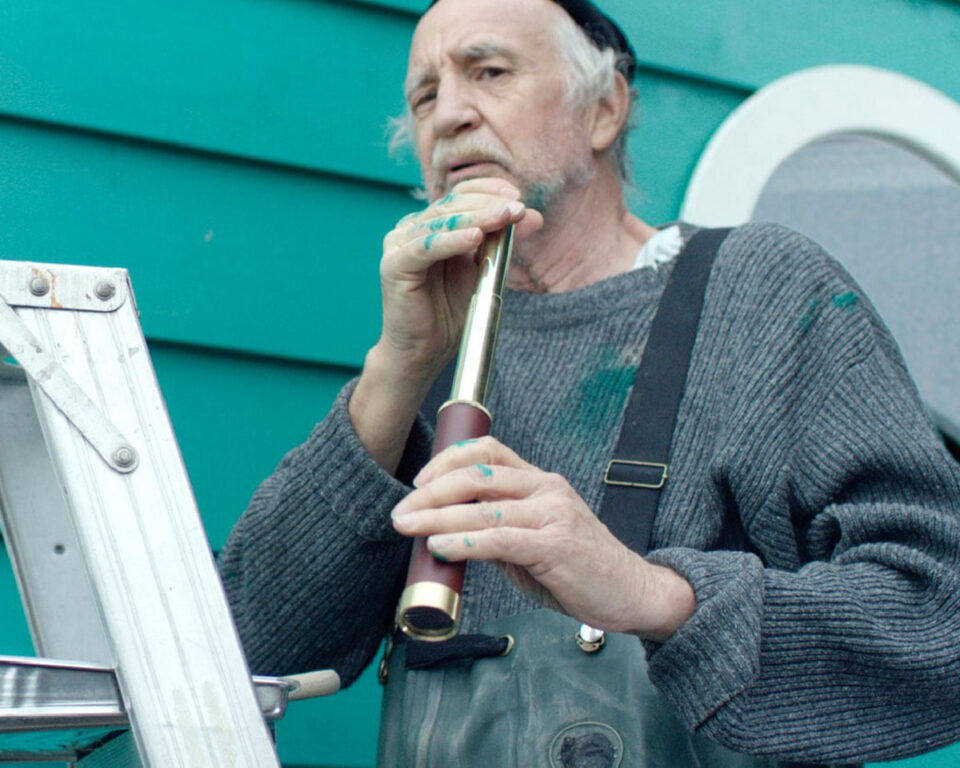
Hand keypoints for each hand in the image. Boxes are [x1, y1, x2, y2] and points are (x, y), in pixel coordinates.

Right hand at [377, 178, 542, 378]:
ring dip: (476, 218)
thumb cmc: (450, 313)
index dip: (488, 191)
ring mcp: (400, 244)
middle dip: (489, 205)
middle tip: (517, 208)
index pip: (460, 195)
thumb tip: (534, 215)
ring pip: (441, 223)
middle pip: (452, 205)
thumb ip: (503, 242)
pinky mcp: (394, 265)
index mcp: (431, 226)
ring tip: (504, 217)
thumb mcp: (485, 270)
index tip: (518, 197)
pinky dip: (451, 241)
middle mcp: (411, 229)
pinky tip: (474, 237)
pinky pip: (426, 247)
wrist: (425, 351)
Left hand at [390, 437, 695, 641]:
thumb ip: (497, 531)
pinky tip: (441, 545)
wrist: (633, 592)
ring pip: (484, 505)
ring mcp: (553, 515)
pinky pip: (500, 539)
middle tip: (401, 511)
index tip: (418, 482)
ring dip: (437, 516)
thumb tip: (447, 534)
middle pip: (478, 473)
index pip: (488, 451)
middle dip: (431, 491)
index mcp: (540, 482)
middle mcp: (546, 489)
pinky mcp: (556, 545)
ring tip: (407, 526)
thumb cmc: (581, 568)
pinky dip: (464, 540)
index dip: (447, 460)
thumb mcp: (534, 540)